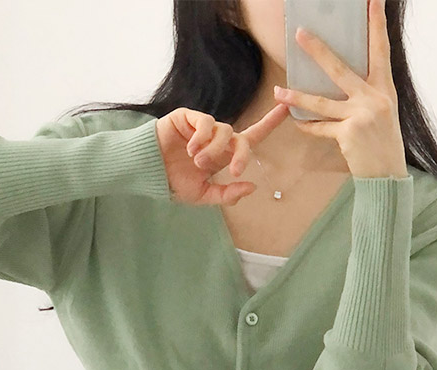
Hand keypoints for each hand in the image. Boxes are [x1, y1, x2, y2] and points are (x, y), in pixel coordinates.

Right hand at [155, 103, 289, 205]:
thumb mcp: (203, 195)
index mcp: (223, 156)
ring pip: (225, 131)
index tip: (288, 107)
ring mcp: (203, 128)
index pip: (251, 137)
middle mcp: (216, 139)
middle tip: (233, 171)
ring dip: (216, 150)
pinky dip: (202, 137)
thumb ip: (227, 194)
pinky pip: (206, 122)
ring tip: (198, 162)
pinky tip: (191, 149)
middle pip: (242, 138)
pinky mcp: (188, 118)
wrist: (148, 173)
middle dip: (242, 155)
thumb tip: (253, 187)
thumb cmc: (173, 183)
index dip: (270, 123)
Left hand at [272, 0, 407, 178]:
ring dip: (296, 97)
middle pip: (340, 69)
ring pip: (321, 102)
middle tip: (299, 35)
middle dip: (318, 51)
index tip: (373, 1)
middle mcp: (374, 98)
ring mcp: (361, 115)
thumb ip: (366, 94)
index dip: (376, 24)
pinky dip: (308, 127)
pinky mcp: (348, 133)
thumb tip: (343, 80)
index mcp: (384, 89)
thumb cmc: (383, 143)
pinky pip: (320, 127)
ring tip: (278, 91)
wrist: (388, 174)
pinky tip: (297, 124)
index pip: (381, 50)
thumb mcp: (382, 113)